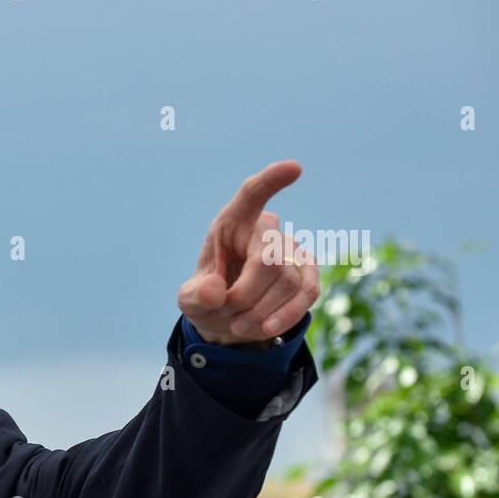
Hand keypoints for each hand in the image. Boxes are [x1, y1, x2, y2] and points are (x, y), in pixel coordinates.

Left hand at [178, 160, 319, 344]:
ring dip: (258, 312)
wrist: (228, 321)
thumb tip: (214, 292)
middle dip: (243, 295)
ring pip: (286, 281)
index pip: (252, 195)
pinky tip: (266, 329)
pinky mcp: (307, 274)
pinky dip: (285, 316)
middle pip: (267, 259)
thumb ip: (196, 296)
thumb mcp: (190, 300)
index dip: (271, 181)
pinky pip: (308, 292)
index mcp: (232, 223)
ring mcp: (291, 250)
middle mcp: (266, 231)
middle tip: (225, 311)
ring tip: (236, 324)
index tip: (294, 168)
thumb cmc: (209, 298)